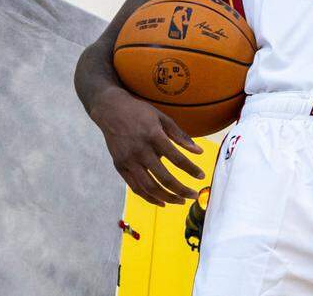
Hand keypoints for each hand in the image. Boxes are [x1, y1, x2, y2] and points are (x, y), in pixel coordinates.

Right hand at [90, 88, 204, 206]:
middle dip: (181, 190)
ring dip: (167, 197)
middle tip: (193, 196)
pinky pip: (135, 187)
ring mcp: (128, 161)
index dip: (191, 169)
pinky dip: (149, 197)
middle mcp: (140, 151)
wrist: (110, 110)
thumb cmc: (140, 112)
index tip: (202, 176)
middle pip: (164, 178)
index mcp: (153, 136)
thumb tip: (199, 151)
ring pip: (149, 187)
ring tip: (180, 201)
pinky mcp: (120, 167)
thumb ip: (180, 136)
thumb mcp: (162, 118)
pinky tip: (162, 201)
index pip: (176, 158)